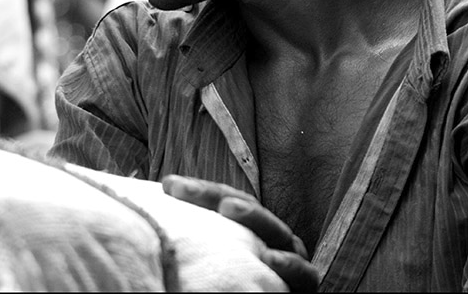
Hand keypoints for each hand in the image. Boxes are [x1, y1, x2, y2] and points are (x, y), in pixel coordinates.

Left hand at [163, 175, 318, 291]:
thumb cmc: (241, 287)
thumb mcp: (219, 263)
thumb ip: (202, 246)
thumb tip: (161, 224)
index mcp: (254, 232)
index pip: (228, 202)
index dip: (201, 191)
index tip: (169, 184)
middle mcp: (274, 239)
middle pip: (249, 209)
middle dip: (216, 196)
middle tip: (185, 189)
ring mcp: (292, 258)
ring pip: (277, 233)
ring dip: (253, 218)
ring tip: (228, 208)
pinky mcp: (306, 284)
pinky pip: (302, 273)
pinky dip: (288, 264)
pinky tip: (270, 259)